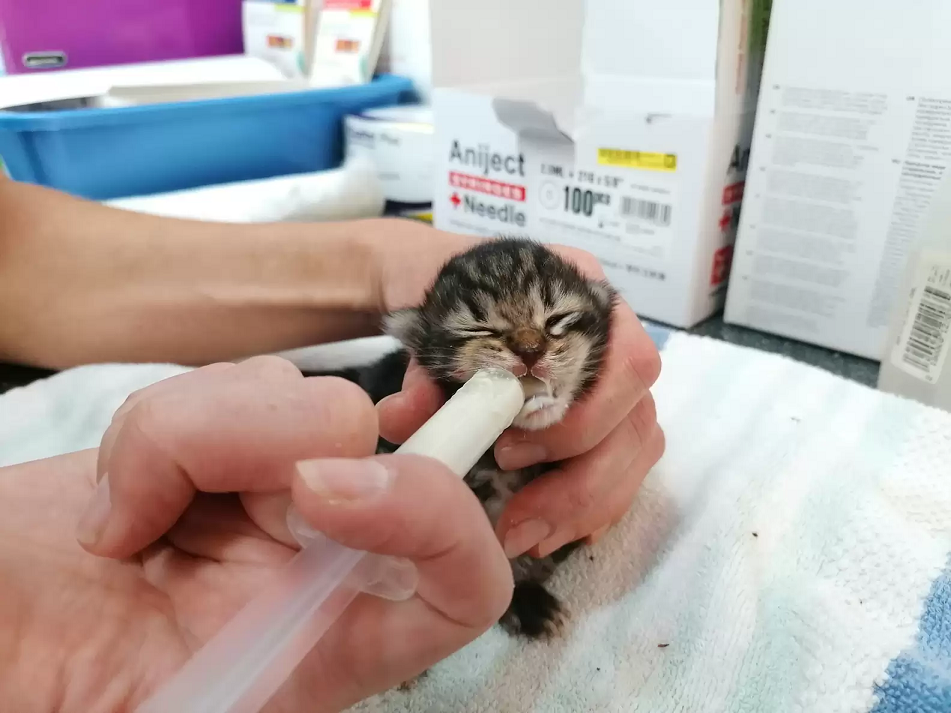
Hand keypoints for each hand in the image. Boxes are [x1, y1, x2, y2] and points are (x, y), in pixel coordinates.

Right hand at [0, 357, 511, 712]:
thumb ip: (260, 676)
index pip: (463, 580)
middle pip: (380, 448)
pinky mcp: (220, 443)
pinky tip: (118, 496)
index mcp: (331, 645)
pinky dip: (159, 425)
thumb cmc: (61, 689)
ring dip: (195, 439)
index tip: (321, 494)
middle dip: (260, 453)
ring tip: (124, 523)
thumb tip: (322, 535)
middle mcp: (322, 562)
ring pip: (310, 401)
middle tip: (158, 523)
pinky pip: (237, 383)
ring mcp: (272, 493)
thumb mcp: (173, 710)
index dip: (437, 519)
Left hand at [377, 241, 663, 559]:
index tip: (507, 451)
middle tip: (518, 516)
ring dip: (587, 504)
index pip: (621, 359)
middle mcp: (613, 336)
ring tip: (527, 539)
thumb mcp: (426, 324)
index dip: (576, 417)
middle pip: (637, 414)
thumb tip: (407, 416)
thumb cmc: (442, 301)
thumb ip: (422, 366)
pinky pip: (625, 469)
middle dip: (582, 479)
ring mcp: (616, 379)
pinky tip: (550, 533)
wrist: (436, 297)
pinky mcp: (609, 419)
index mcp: (580, 294)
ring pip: (638, 448)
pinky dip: (592, 507)